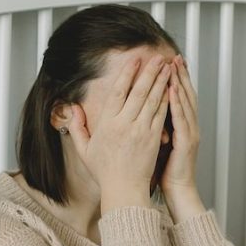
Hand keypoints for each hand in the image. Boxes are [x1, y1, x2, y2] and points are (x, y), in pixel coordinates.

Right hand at [63, 54, 172, 199]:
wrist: (124, 189)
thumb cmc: (105, 172)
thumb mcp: (84, 149)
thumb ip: (77, 127)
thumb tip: (73, 108)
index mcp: (107, 124)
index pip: (118, 92)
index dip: (127, 74)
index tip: (134, 60)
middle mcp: (125, 124)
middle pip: (139, 91)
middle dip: (149, 72)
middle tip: (156, 57)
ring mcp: (141, 131)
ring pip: (153, 100)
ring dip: (161, 81)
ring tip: (167, 67)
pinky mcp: (154, 138)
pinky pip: (161, 114)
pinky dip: (167, 100)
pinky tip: (172, 88)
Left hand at [160, 54, 199, 195]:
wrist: (178, 190)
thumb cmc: (166, 170)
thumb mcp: (158, 143)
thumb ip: (154, 126)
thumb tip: (142, 113)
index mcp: (181, 126)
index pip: (178, 97)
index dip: (175, 79)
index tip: (168, 62)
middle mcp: (189, 126)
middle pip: (185, 94)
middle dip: (179, 75)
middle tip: (174, 57)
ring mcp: (190, 133)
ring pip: (185, 103)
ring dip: (179, 83)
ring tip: (173, 66)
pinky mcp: (186, 142)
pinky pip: (181, 120)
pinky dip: (177, 103)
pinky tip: (171, 90)